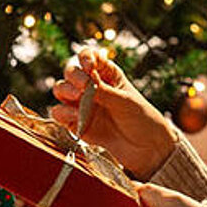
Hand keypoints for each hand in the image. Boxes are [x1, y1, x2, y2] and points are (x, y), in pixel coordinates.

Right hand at [50, 45, 177, 179]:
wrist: (146, 148)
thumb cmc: (142, 119)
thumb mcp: (125, 101)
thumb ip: (103, 91)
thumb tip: (84, 83)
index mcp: (107, 75)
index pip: (89, 57)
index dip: (85, 57)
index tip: (89, 65)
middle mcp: (91, 87)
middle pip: (71, 72)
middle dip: (75, 76)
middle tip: (84, 87)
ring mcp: (82, 104)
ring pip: (61, 89)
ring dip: (65, 91)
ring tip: (78, 98)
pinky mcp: (76, 123)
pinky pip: (59, 113)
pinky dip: (64, 113)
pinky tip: (77, 117)